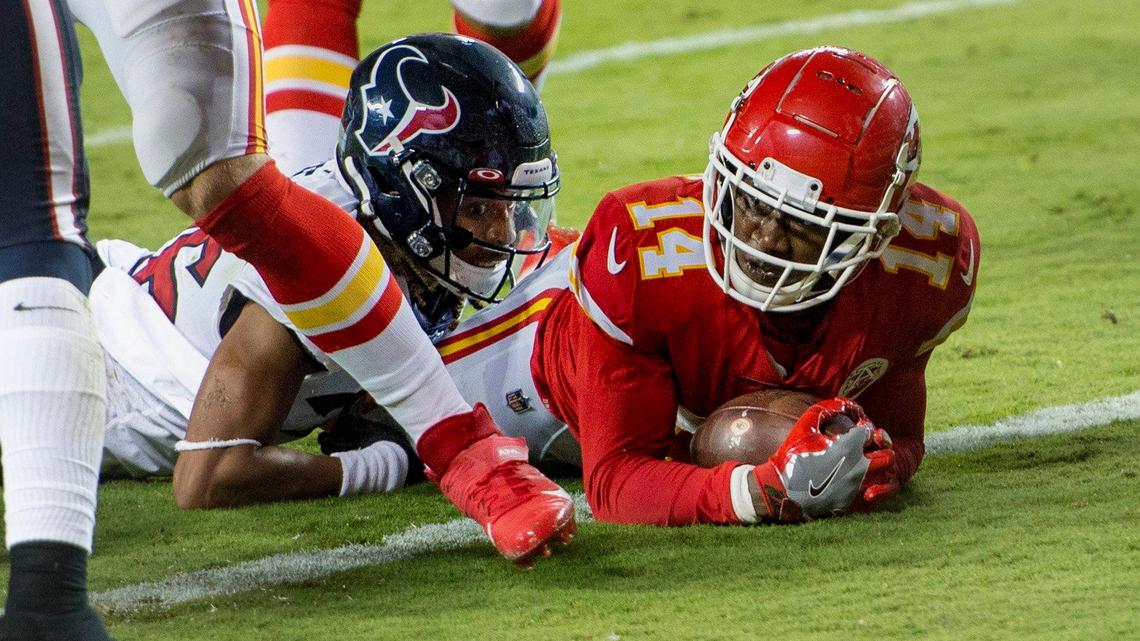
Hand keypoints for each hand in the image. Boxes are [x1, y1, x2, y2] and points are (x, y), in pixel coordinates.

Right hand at [750, 398, 896, 520]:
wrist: (780, 491)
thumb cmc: (791, 455)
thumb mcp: (805, 426)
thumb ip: (826, 409)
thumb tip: (842, 403)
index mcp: (849, 447)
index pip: (868, 430)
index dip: (862, 425)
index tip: (853, 426)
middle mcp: (859, 467)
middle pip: (888, 456)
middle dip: (880, 449)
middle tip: (866, 446)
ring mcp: (856, 487)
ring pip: (883, 477)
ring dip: (876, 467)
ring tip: (860, 463)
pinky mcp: (850, 503)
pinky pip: (869, 493)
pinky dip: (865, 484)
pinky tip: (848, 479)